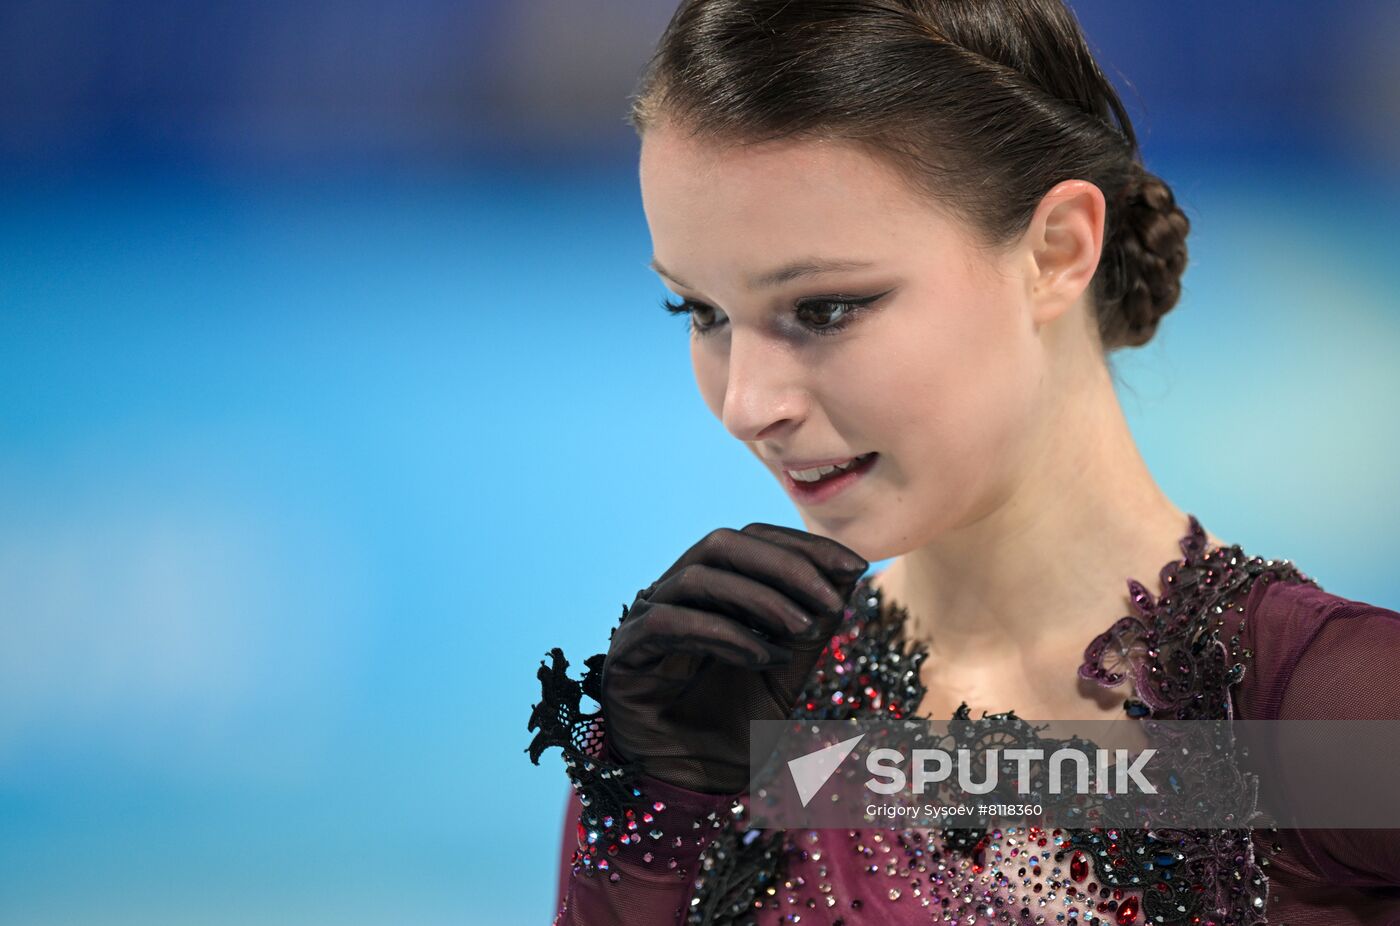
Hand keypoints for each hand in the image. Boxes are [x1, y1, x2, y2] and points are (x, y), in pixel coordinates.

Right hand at [600, 523, 867, 793]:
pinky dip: (721, 632)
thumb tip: (849, 570)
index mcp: (709, 593)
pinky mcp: (625, 653)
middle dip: (785, 566)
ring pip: (697, 577)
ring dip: (760, 599)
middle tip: (830, 602)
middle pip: (722, 545)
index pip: (752, 542)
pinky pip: (668, 622)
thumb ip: (811, 624)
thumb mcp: (787, 672)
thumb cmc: (735, 731)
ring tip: (803, 632)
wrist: (693, 791)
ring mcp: (643, 621)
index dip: (802, 547)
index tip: (854, 565)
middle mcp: (673, 597)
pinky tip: (761, 657)